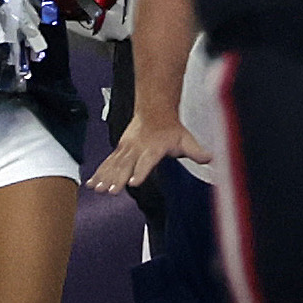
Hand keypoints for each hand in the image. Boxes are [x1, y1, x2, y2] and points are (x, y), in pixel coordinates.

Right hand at [87, 116, 210, 194]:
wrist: (154, 110)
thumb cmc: (171, 129)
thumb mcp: (186, 139)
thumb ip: (197, 151)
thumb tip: (211, 158)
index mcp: (154, 148)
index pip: (147, 161)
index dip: (141, 171)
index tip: (134, 182)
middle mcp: (137, 148)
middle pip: (126, 165)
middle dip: (117, 179)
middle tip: (110, 191)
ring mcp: (126, 149)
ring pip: (114, 165)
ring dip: (105, 177)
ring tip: (97, 190)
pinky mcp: (119, 150)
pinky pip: (108, 163)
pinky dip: (98, 173)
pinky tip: (91, 184)